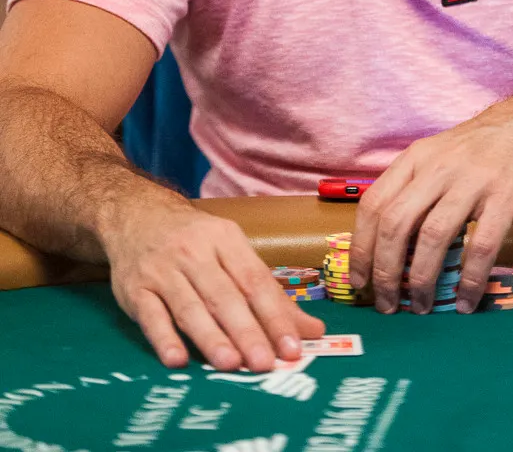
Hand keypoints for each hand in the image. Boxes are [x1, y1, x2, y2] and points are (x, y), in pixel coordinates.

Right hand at [104, 198, 324, 370]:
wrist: (136, 215)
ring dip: (210, 337)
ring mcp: (162, 270)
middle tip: (264, 363)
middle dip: (246, 331)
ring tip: (231, 364)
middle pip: (224, 296)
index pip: (255, 281)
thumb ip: (269, 293)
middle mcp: (195, 252)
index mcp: (226, 239)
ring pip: (190, 307)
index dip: (275, 315)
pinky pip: (150, 316)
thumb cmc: (195, 240)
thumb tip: (311, 330)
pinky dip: (164, 338)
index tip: (292, 347)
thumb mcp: (233, 252)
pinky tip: (177, 360)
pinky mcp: (135, 289)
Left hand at [348, 85, 512, 314]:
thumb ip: (416, 188)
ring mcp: (472, 181)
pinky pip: (481, 246)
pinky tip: (466, 302)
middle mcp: (438, 168)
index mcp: (416, 159)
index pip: (373, 205)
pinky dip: (470, 280)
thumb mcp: (440, 155)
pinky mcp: (506, 197)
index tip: (359, 281)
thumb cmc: (485, 148)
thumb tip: (389, 243)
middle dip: (385, 272)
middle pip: (396, 224)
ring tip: (421, 307)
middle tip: (387, 304)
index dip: (361, 248)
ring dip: (421, 280)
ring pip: (433, 237)